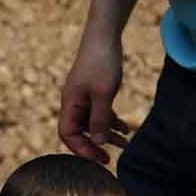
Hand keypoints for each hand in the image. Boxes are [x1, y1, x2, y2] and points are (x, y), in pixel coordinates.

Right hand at [58, 37, 133, 164]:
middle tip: (109, 160)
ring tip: (125, 145)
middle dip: (94, 146)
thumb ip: (100, 119)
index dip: (82, 149)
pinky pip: (100, 114)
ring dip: (107, 136)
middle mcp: (74, 103)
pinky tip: (126, 129)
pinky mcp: (95, 92)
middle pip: (79, 132)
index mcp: (70, 104)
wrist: (104, 36)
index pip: (68, 134)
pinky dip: (112, 122)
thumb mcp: (103, 93)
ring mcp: (84, 98)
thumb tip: (100, 143)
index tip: (100, 158)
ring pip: (92, 124)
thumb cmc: (101, 62)